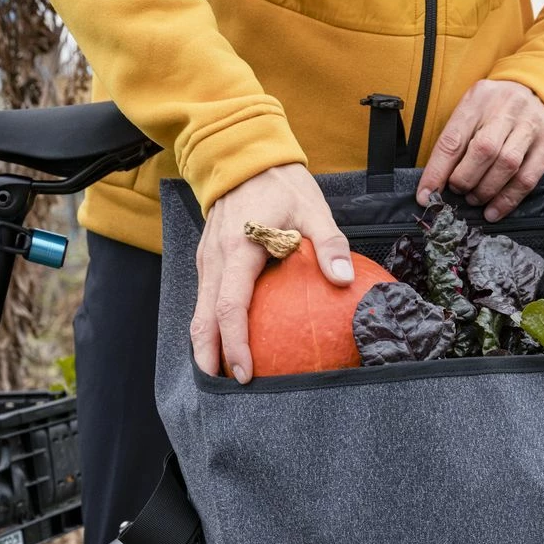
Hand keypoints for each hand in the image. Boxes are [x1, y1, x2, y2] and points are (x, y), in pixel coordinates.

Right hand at [192, 163, 353, 380]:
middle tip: (227, 388)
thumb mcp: (313, 209)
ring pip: (199, 312)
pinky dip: (211, 326)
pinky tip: (228, 344)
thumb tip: (344, 280)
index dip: (235, 344)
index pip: (230, 306)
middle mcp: (214, 259)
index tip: (245, 372)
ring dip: (207, 345)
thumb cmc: (281, 184)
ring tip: (223, 374)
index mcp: (238, 250)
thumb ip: (329, 245)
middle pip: (204, 319)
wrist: (243, 156)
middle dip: (211, 357)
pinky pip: (205, 300)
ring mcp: (207, 260)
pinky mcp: (208, 261)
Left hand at [416, 79, 543, 221]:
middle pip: (483, 151)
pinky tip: (494, 210)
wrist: (538, 92)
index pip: (453, 139)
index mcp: (478, 99)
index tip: (426, 196)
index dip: (437, 172)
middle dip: (465, 179)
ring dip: (486, 190)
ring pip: (506, 165)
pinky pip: (527, 179)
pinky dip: (507, 200)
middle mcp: (507, 108)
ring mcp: (531, 124)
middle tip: (458, 192)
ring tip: (475, 199)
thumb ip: (455, 143)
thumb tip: (432, 187)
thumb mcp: (471, 113)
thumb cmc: (495, 111)